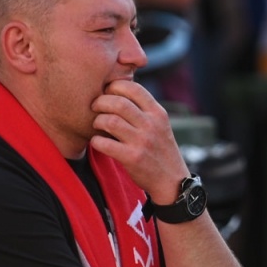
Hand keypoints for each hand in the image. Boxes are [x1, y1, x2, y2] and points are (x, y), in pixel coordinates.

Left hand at [89, 80, 189, 203]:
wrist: (171, 180)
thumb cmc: (160, 149)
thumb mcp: (160, 124)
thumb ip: (144, 109)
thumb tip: (118, 90)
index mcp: (158, 113)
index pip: (134, 88)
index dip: (115, 86)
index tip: (107, 92)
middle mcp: (151, 124)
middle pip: (118, 102)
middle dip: (101, 102)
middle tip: (95, 107)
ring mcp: (142, 141)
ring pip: (110, 121)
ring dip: (97, 121)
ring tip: (97, 125)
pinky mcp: (132, 158)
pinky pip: (105, 143)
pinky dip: (96, 141)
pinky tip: (97, 142)